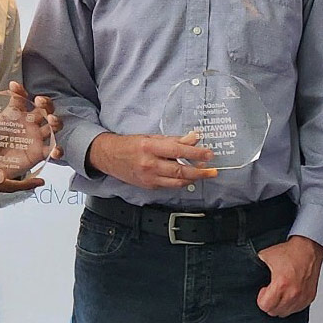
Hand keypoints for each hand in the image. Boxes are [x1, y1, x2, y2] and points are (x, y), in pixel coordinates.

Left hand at [0, 82, 64, 176]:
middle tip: (40, 101)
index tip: (13, 86)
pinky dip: (58, 150)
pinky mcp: (40, 153)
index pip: (20, 98)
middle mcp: (30, 123)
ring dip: (55, 121)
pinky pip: (53, 150)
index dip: (19, 90)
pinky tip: (56, 150)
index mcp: (16, 114)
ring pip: (53, 125)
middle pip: (44, 108)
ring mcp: (37, 137)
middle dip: (45, 103)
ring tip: (51, 121)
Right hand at [89, 131, 216, 190]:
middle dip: (199, 171)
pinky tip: (189, 179)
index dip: (196, 153)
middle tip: (213, 170)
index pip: (178, 150)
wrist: (109, 157)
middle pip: (179, 170)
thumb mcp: (152, 137)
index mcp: (150, 147)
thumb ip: (174, 139)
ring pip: (176, 182)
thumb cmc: (131, 145)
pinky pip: (169, 186)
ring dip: (193, 178)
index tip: (209, 154)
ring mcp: (148, 177)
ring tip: (204, 174)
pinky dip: (181, 183)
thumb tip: (194, 137)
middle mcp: (149, 163)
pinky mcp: (148, 186)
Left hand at [255, 236, 322, 316]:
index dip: (261, 299)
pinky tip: (290, 293)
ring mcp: (302, 297)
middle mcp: (293, 293)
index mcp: (281, 284)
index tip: (264, 290)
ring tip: (281, 292)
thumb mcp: (266, 256)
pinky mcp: (310, 297)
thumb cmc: (290, 252)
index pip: (265, 306)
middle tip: (272, 292)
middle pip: (274, 312)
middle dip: (270, 303)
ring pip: (286, 312)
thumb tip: (248, 271)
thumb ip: (256, 266)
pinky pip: (297, 309)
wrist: (308, 248)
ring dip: (280, 305)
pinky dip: (292, 304)